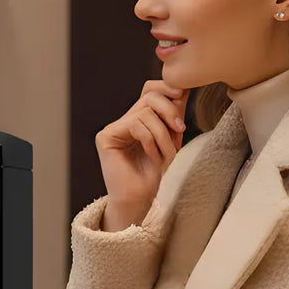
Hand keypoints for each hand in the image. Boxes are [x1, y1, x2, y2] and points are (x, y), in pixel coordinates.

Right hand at [95, 81, 185, 228]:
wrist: (139, 200)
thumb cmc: (154, 174)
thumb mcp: (169, 140)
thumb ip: (172, 116)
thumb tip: (182, 88)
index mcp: (138, 119)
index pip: (150, 90)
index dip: (165, 88)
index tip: (182, 95)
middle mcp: (123, 121)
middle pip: (149, 96)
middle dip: (170, 110)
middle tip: (180, 128)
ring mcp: (113, 128)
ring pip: (146, 112)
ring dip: (163, 134)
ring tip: (167, 154)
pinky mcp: (106, 137)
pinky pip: (136, 125)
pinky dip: (150, 140)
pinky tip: (152, 155)